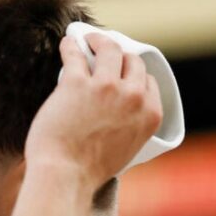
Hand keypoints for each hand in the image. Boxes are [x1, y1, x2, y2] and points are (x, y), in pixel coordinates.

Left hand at [25, 33, 162, 190]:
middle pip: (132, 61)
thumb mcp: (126, 151)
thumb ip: (130, 127)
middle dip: (120, 55)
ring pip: (108, 49)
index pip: (149, 82)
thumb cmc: (89, 170)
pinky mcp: (77, 83)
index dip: (135, 74)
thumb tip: (118, 114)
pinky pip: (75, 54)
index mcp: (150, 115)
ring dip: (99, 40)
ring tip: (88, 40)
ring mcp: (106, 87)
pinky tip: (67, 43)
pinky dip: (71, 45)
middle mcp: (134, 97)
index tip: (123, 72)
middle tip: (105, 52)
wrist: (66, 175)